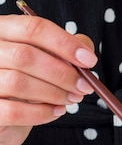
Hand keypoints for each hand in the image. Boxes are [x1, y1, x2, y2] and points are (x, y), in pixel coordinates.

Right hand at [0, 14, 96, 144]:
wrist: (5, 115)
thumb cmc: (26, 83)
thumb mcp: (44, 61)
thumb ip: (63, 51)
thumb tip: (86, 49)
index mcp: (2, 30)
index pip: (32, 28)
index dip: (64, 44)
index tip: (89, 60)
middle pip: (26, 56)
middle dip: (63, 73)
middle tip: (85, 87)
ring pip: (19, 83)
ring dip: (54, 93)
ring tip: (72, 99)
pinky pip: (14, 111)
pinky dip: (42, 114)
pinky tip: (57, 112)